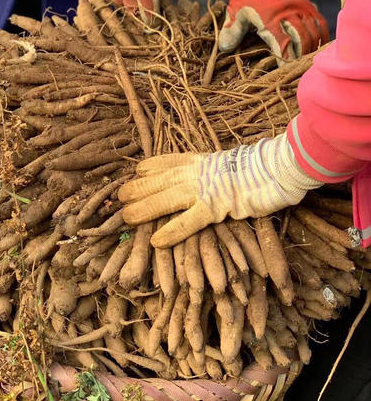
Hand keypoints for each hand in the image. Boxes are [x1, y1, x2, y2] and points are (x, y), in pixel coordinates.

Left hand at [118, 134, 322, 247]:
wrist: (279, 167)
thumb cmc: (259, 167)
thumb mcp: (229, 162)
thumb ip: (212, 168)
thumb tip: (204, 173)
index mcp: (202, 160)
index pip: (170, 161)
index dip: (151, 166)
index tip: (136, 171)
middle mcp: (198, 172)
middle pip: (161, 179)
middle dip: (138, 188)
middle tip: (120, 196)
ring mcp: (206, 189)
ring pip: (167, 198)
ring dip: (145, 208)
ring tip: (127, 217)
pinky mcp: (216, 207)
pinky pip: (189, 221)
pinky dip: (172, 231)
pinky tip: (156, 240)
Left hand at [219, 0, 328, 61]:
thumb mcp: (234, 13)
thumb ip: (231, 31)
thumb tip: (225, 48)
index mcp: (270, 18)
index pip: (283, 43)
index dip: (287, 59)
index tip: (285, 71)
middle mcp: (289, 13)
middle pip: (303, 40)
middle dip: (301, 57)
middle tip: (298, 72)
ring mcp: (301, 9)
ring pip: (314, 32)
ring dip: (312, 49)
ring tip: (307, 64)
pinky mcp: (308, 7)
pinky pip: (320, 23)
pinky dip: (322, 37)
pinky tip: (318, 50)